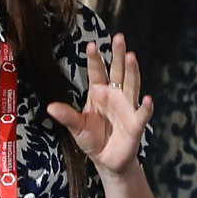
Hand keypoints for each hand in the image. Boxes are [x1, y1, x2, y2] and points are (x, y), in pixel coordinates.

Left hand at [45, 35, 154, 176]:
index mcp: (99, 92)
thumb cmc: (92, 139)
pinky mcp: (136, 123)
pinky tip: (147, 99)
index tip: (91, 45)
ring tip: (131, 56)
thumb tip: (49, 107)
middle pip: (118, 71)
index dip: (95, 59)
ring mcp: (127, 107)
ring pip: (131, 85)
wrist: (106, 159)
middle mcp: (115, 95)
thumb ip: (67, 116)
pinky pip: (141, 114)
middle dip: (118, 55)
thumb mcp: (77, 127)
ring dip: (132, 71)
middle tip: (119, 38)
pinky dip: (145, 107)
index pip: (97, 71)